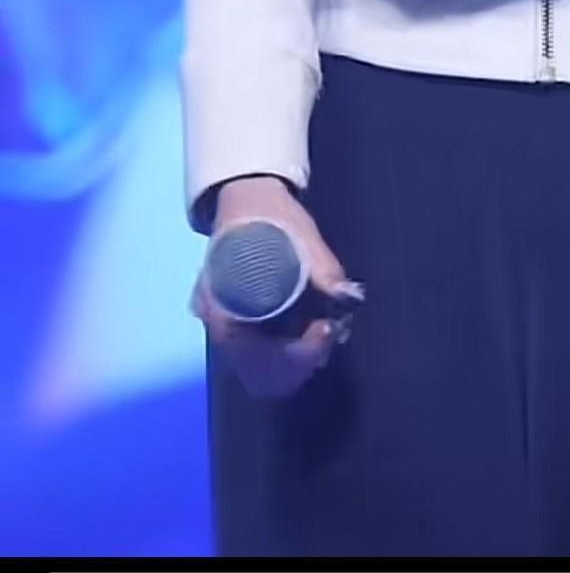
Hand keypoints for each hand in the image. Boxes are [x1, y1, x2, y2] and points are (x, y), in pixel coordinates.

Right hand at [191, 174, 362, 399]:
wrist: (248, 199)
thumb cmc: (269, 215)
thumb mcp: (298, 232)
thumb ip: (322, 267)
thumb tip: (348, 295)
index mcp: (220, 299)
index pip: (251, 353)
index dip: (294, 351)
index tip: (326, 328)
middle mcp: (218, 323)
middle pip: (258, 373)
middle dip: (300, 362)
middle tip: (329, 332)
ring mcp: (229, 330)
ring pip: (262, 373)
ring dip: (297, 363)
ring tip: (324, 332)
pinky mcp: (243, 331)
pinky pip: (265, 363)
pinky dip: (292, 357)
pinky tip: (313, 332)